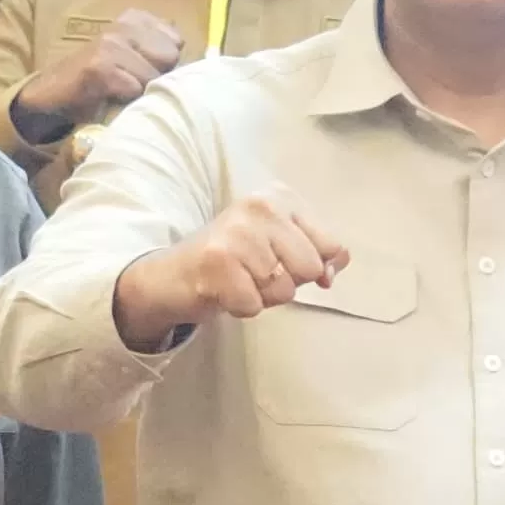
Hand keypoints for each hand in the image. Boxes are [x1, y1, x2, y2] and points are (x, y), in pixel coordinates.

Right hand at [10, 8, 186, 146]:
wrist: (51, 94)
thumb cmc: (96, 79)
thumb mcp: (129, 55)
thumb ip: (156, 48)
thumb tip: (189, 55)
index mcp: (134, 19)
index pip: (176, 41)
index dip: (165, 63)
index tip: (144, 70)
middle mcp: (122, 26)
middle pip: (169, 57)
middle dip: (157, 75)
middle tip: (132, 83)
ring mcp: (110, 44)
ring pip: (152, 74)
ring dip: (139, 91)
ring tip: (120, 92)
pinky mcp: (98, 67)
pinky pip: (133, 88)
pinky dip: (125, 100)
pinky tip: (110, 98)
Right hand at [109, 191, 349, 344]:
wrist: (172, 273)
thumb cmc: (233, 260)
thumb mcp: (279, 244)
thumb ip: (316, 253)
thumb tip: (332, 273)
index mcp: (280, 197)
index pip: (331, 246)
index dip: (316, 266)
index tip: (286, 264)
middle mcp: (260, 206)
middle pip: (310, 268)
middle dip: (286, 282)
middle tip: (254, 273)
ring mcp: (237, 233)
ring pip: (284, 290)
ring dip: (262, 296)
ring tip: (238, 280)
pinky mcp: (217, 263)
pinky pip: (254, 305)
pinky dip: (240, 307)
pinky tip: (224, 290)